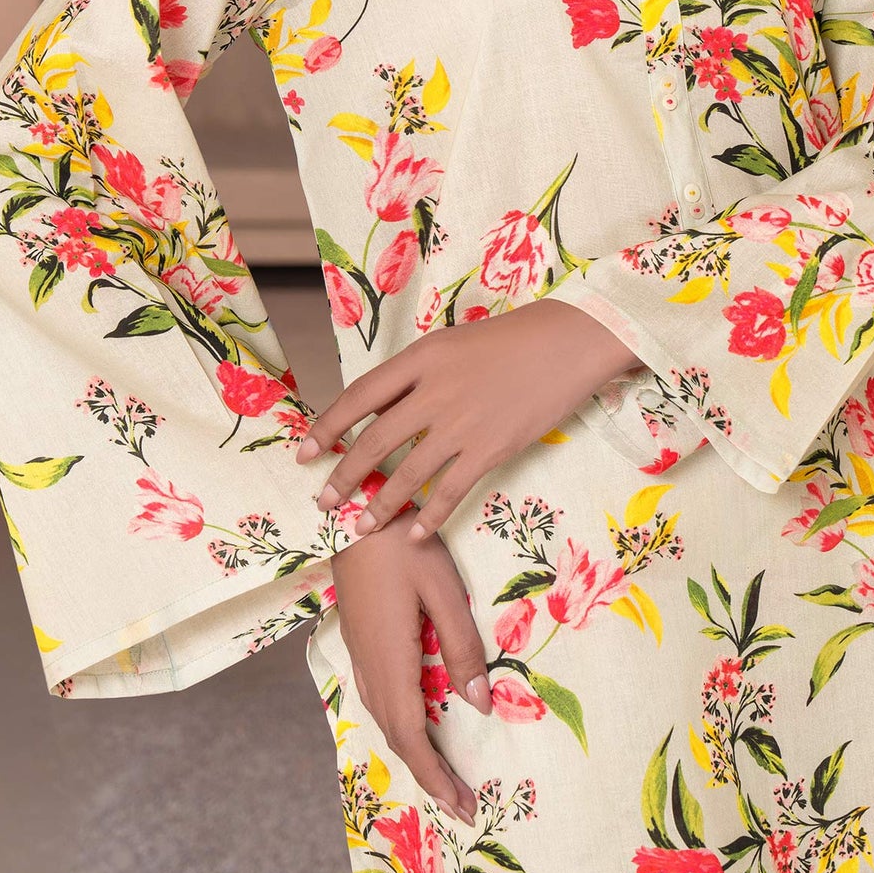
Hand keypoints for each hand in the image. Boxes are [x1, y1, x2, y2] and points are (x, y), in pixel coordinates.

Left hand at [296, 297, 641, 541]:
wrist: (566, 344)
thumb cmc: (511, 340)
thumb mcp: (452, 344)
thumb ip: (417, 375)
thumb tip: (381, 410)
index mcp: (421, 357)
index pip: (360, 396)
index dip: (328, 427)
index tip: (306, 452)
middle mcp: (435, 391)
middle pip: (375, 440)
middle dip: (344, 476)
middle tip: (325, 501)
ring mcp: (463, 422)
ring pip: (408, 473)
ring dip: (380, 504)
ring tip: (361, 525)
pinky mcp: (491, 448)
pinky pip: (451, 490)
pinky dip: (432, 515)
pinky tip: (418, 532)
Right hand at [330, 509, 492, 825]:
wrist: (349, 514)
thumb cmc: (402, 544)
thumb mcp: (443, 589)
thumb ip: (461, 646)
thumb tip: (480, 703)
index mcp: (390, 660)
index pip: (411, 735)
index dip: (436, 775)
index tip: (463, 805)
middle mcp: (369, 667)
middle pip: (397, 737)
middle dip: (430, 775)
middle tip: (463, 804)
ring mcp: (360, 656)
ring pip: (386, 721)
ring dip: (416, 753)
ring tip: (445, 776)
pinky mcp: (360, 643)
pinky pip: (381, 700)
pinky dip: (402, 727)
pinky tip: (419, 727)